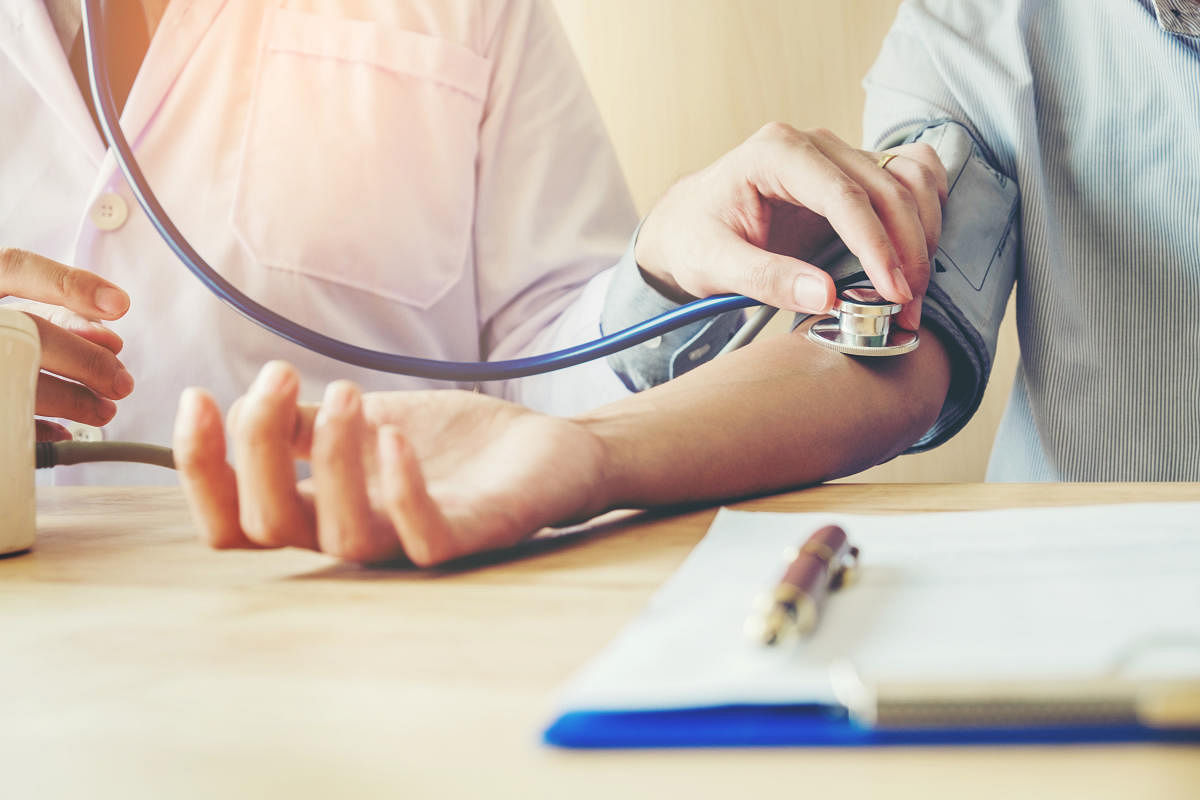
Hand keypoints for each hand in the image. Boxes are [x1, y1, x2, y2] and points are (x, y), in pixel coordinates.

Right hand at [0, 248, 133, 440]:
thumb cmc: (3, 335)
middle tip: (121, 381)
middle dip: (84, 360)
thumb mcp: (9, 309)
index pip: (13, 267)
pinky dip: (33, 429)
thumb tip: (109, 341)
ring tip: (102, 410)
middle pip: (25, 332)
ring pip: (14, 378)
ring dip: (70, 399)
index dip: (67, 284)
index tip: (119, 305)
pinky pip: (2, 420)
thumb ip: (53, 314)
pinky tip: (62, 432)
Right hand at [173, 361, 605, 565]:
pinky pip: (425, 539)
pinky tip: (394, 437)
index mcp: (322, 511)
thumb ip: (303, 424)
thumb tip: (237, 401)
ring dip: (330, 458)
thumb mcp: (364, 421)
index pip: (233, 523)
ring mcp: (412, 542)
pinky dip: (402, 489)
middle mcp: (356, 535)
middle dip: (255, 447)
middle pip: (268, 526)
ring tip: (347, 392)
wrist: (545, 448)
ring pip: (341, 536)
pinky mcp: (473, 537)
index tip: (199, 395)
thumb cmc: (452, 443)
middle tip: (284, 373)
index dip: (200, 469)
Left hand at [634, 124, 947, 329]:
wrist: (686, 225)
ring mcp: (838, 155)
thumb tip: (825, 297)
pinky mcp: (853, 173)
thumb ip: (766, 279)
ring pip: (908, 178)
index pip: (843, 195)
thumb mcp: (714, 265)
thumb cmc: (694, 240)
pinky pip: (910, 175)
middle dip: (906, 250)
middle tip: (909, 307)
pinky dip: (925, 210)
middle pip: (886, 187)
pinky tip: (918, 252)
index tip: (893, 291)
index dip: (875, 245)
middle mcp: (813, 145)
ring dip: (923, 234)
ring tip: (914, 291)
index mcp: (775, 153)